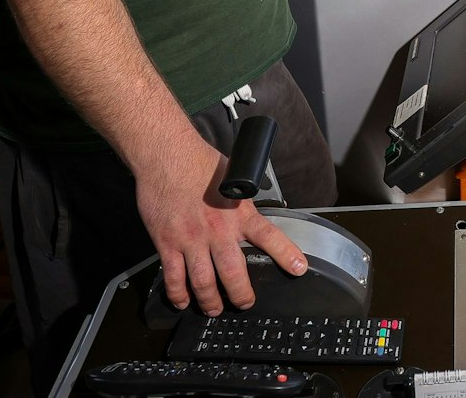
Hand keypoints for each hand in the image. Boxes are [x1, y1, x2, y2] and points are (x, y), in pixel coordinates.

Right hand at [137, 139, 308, 314]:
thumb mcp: (233, 177)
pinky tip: (183, 301)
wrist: (167, 156)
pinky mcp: (168, 243)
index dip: (286, 255)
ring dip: (211, 301)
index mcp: (239, 213)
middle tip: (244, 303)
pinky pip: (174, 277)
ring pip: (204, 283)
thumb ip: (241, 198)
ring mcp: (192, 239)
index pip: (270, 237)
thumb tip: (248, 204)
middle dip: (241, 295)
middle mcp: (218, 230)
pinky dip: (178, 294)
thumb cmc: (199, 162)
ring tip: (214, 308)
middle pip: (234, 274)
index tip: (299, 269)